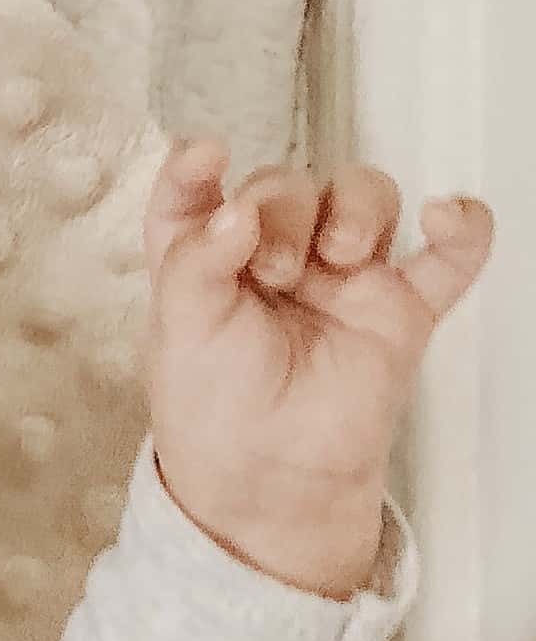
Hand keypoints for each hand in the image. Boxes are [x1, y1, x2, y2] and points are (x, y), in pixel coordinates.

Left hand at [142, 138, 494, 596]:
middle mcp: (272, 266)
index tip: (204, 155)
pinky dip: (461, 225)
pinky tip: (441, 219)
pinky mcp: (398, 309)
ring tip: (332, 260)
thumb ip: (193, 261)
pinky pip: (452, 251)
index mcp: (206, 272)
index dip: (196, 170)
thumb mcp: (179, 333)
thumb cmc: (217, 419)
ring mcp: (340, 283)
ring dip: (354, 207)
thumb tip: (231, 206)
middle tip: (272, 268)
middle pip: (289, 185)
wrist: (271, 485)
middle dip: (283, 208)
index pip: (196, 200)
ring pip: (364, 197)